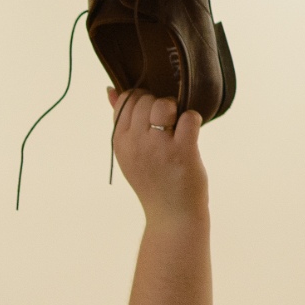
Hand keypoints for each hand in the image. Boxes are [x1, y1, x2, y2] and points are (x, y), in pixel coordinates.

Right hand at [107, 88, 206, 221]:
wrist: (172, 214)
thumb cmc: (153, 180)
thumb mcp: (128, 152)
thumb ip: (120, 121)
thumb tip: (110, 90)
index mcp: (120, 141)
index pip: (126, 100)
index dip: (141, 100)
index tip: (150, 117)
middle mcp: (135, 142)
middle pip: (145, 99)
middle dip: (159, 104)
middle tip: (167, 125)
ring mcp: (158, 147)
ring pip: (164, 104)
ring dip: (175, 109)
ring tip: (177, 126)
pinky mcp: (182, 151)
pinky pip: (189, 117)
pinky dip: (193, 121)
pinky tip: (190, 135)